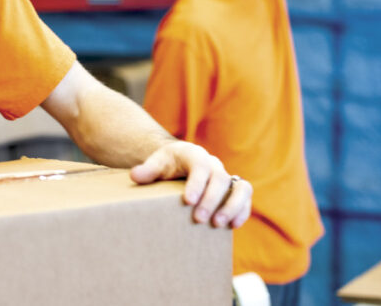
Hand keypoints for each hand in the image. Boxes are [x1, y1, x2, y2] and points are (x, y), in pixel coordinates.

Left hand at [129, 140, 251, 228]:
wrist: (179, 163)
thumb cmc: (167, 164)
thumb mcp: (156, 163)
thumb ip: (147, 170)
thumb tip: (135, 175)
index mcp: (194, 154)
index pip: (200, 165)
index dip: (197, 183)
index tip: (188, 201)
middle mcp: (214, 164)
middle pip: (220, 178)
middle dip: (211, 199)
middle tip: (199, 219)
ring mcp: (226, 177)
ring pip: (240, 187)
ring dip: (232, 206)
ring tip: (218, 224)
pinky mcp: (234, 189)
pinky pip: (245, 197)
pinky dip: (243, 211)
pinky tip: (233, 226)